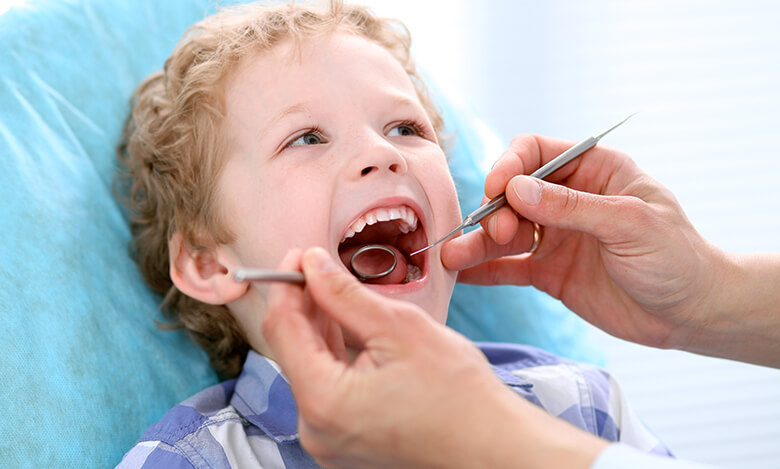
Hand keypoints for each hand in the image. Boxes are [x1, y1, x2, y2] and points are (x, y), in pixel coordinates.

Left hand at [262, 247, 606, 468]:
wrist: (493, 446)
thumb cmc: (460, 396)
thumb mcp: (401, 328)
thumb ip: (345, 295)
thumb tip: (312, 264)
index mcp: (323, 401)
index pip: (281, 329)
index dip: (287, 284)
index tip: (300, 255)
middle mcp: (315, 429)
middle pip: (292, 350)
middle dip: (305, 304)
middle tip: (321, 267)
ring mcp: (329, 441)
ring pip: (310, 368)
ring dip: (320, 328)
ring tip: (338, 294)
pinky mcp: (345, 443)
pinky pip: (327, 391)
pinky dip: (335, 357)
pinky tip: (350, 330)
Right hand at [441, 134, 725, 350]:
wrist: (691, 313)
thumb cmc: (676, 258)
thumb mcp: (629, 224)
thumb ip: (572, 207)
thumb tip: (515, 189)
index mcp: (593, 171)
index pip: (535, 153)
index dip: (509, 166)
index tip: (496, 189)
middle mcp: (568, 200)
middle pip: (513, 194)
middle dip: (495, 211)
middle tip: (495, 234)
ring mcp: (556, 237)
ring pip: (505, 232)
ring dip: (478, 243)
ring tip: (452, 257)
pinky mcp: (549, 272)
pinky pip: (509, 267)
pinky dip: (484, 270)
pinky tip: (461, 274)